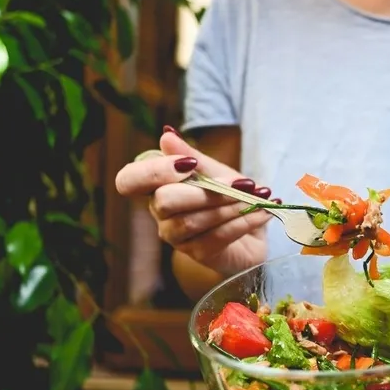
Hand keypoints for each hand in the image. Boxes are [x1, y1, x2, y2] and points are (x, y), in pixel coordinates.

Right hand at [115, 130, 273, 275]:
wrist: (253, 226)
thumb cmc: (227, 195)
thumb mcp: (215, 171)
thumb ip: (193, 157)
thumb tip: (166, 134)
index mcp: (157, 186)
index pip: (128, 180)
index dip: (153, 171)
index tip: (189, 165)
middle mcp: (160, 213)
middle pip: (165, 201)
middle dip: (207, 191)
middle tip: (242, 184)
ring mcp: (177, 237)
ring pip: (193, 221)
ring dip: (230, 207)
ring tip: (257, 199)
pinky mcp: (199, 254)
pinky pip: (217, 237)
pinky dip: (243, 222)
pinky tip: (261, 213)